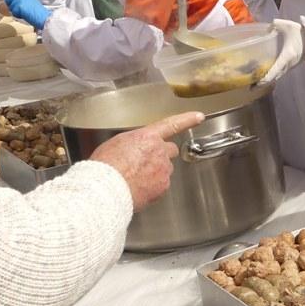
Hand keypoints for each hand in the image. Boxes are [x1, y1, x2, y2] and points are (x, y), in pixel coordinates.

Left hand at [0, 0, 51, 29]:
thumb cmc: (38, 12)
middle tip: (23, 10)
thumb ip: (20, 0)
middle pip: (8, 0)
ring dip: (16, 12)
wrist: (43, 17)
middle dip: (12, 6)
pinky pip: (13, 13)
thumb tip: (12, 5)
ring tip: (26, 12)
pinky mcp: (18, 5)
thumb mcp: (30, 2)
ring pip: (10, 7)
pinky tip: (26, 14)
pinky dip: (18, 15)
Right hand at [90, 111, 204, 211]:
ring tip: (136, 177)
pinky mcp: (163, 186)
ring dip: (156, 172)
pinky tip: (138, 188)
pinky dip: (153, 187)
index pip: (171, 125)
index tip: (198, 117)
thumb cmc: (106, 167)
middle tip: (147, 162)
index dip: (187, 120)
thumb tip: (137, 149)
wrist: (106, 188)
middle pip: (170, 150)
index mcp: (147, 137)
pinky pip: (161, 185)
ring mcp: (163, 170)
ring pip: (165, 169)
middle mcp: (159, 152)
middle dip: (163, 154)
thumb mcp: (117, 143)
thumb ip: (135, 143)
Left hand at [262, 19, 304, 83]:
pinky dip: (272, 76)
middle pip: (274, 78)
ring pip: (277, 76)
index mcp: (286, 57)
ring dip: (268, 80)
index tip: (256, 84)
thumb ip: (275, 25)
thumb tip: (267, 29)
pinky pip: (280, 73)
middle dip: (263, 83)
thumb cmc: (301, 33)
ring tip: (256, 82)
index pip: (274, 71)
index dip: (265, 79)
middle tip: (252, 87)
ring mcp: (290, 66)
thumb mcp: (287, 25)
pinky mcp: (290, 65)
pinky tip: (265, 74)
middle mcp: (288, 65)